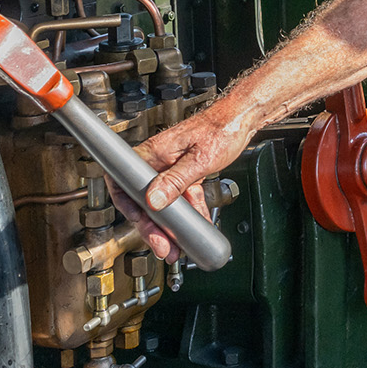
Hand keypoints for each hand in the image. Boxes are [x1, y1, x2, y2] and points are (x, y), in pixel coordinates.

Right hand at [113, 104, 255, 259]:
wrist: (241, 120)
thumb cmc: (222, 129)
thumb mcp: (199, 159)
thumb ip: (176, 181)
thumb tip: (154, 201)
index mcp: (154, 153)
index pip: (125, 180)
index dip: (126, 204)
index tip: (137, 221)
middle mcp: (159, 162)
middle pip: (145, 199)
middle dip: (152, 226)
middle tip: (162, 247)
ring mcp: (172, 169)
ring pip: (164, 203)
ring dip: (170, 227)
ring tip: (176, 246)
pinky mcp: (186, 174)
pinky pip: (183, 199)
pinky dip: (189, 214)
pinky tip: (196, 229)